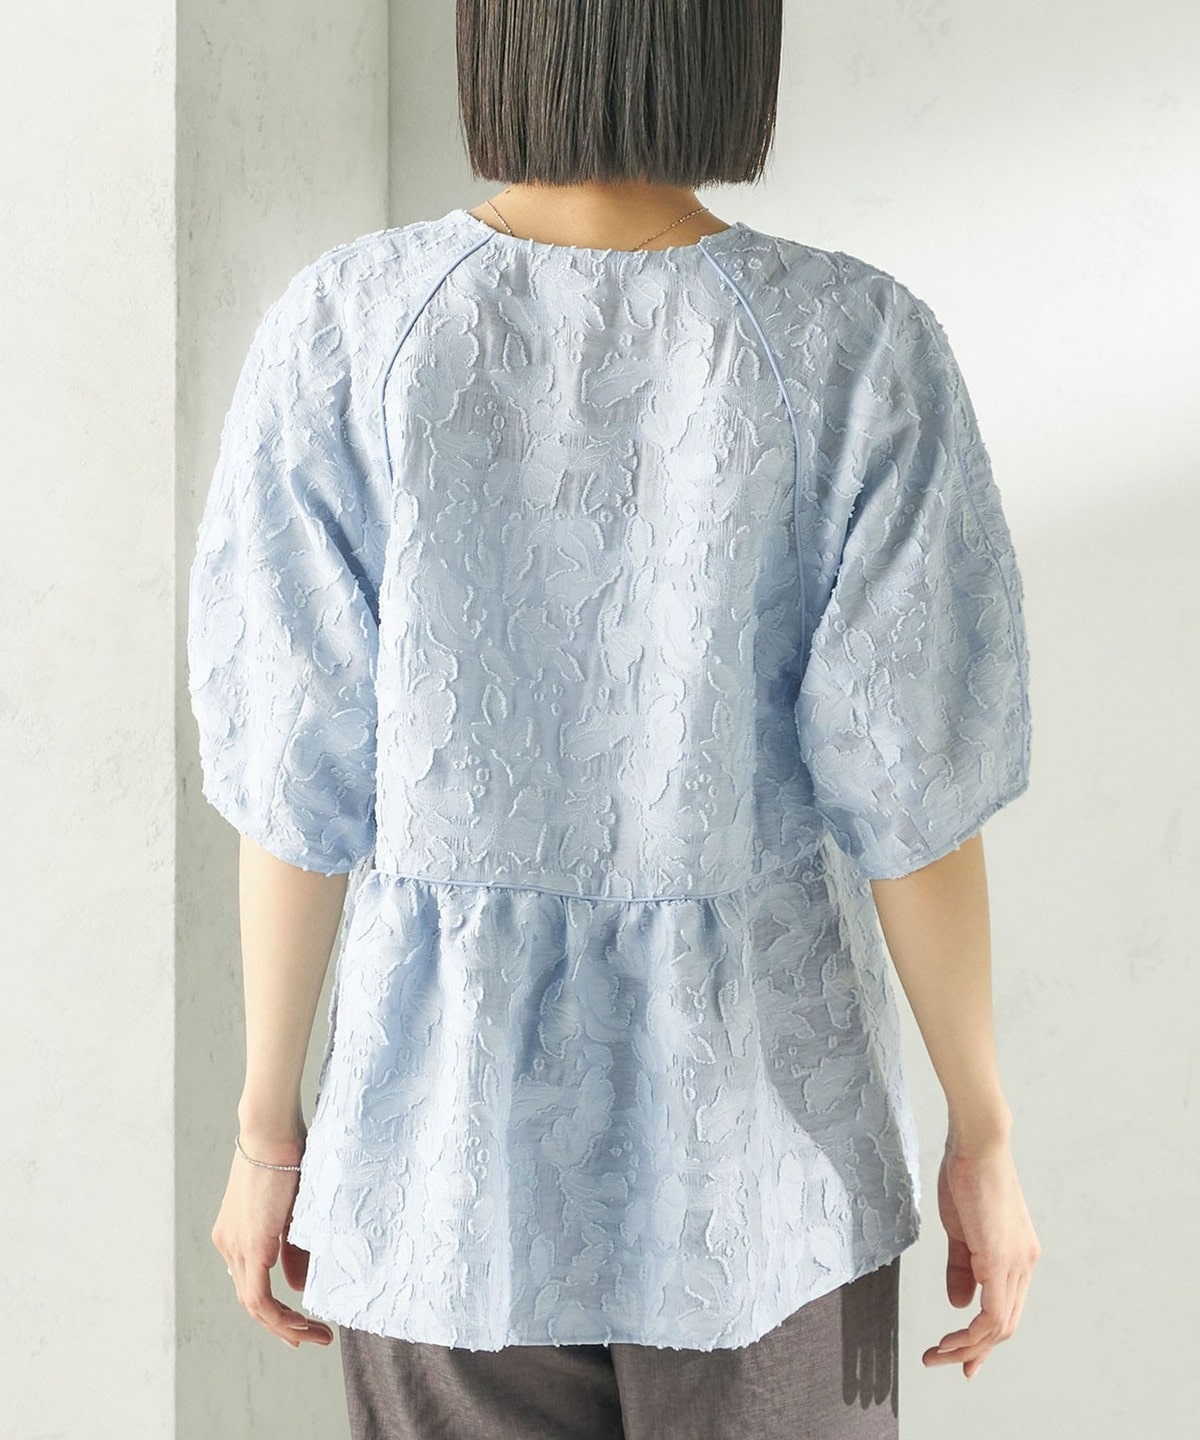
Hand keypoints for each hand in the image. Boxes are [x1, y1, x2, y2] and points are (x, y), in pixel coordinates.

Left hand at [211, 1128, 333, 1349]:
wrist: (270, 1128)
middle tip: (308, 1337)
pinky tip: (301, 1322)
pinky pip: (259, 1296)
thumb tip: (299, 1287)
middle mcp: (228, 1243)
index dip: (273, 1307)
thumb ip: (292, 1249)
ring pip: (253, 1304)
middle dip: (281, 1325)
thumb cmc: (286, 1154)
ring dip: (283, 1325)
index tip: (298, 1319)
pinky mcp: (251, 1245)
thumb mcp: (292, 1208)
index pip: (250, 1281)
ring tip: (312, 1336)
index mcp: (235, 1231)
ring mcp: (236, 1245)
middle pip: (250, 1299)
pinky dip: (279, 1316)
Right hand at [921, 1132, 1040, 1378]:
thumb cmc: (967, 1176)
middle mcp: (1024, 1264)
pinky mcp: (1001, 1259)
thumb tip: (959, 1303)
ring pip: (1000, 1326)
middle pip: (1006, 1326)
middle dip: (974, 1351)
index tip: (959, 1355)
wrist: (977, 1144)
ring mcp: (1017, 1263)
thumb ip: (962, 1267)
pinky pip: (992, 1314)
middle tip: (945, 1363)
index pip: (1005, 1309)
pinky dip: (972, 1334)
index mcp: (1017, 1255)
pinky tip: (951, 1339)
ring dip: (968, 1347)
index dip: (982, 1338)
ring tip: (938, 1354)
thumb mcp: (960, 1229)